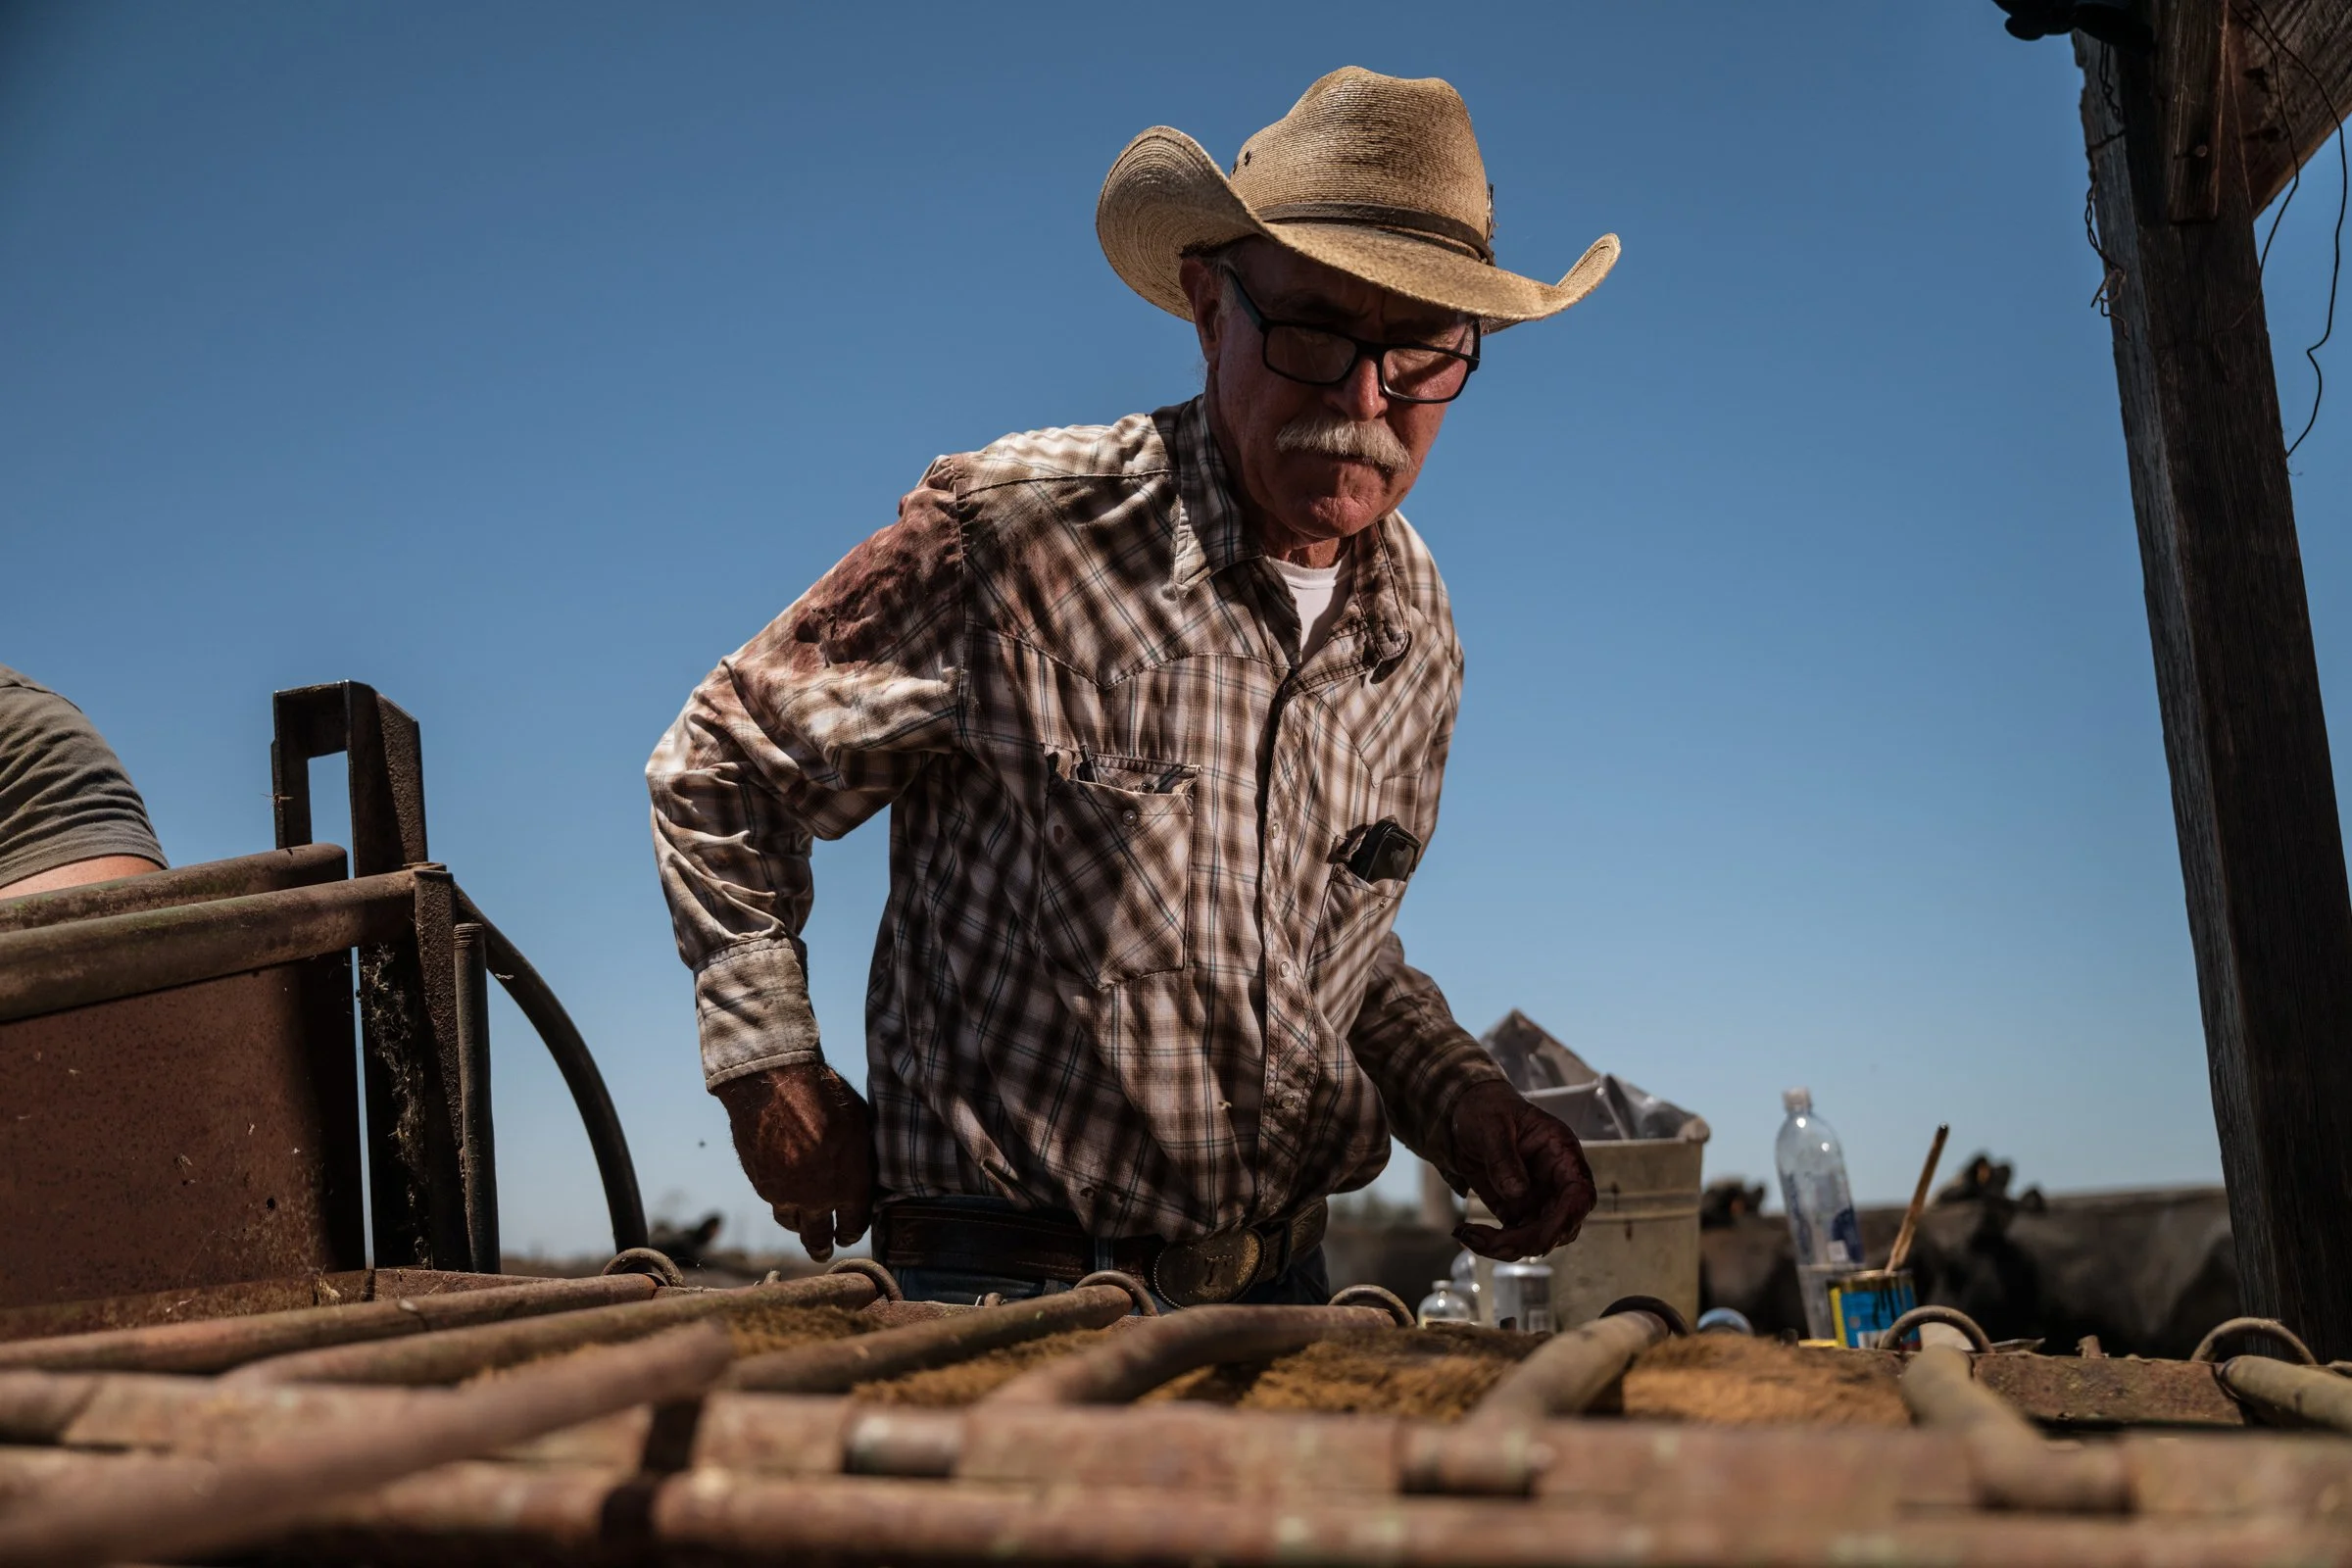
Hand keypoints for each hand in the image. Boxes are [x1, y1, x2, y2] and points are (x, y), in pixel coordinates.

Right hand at [713, 1063, 875, 1261]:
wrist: (774, 1084)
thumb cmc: (825, 1096)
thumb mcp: (860, 1124)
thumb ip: (862, 1158)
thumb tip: (865, 1173)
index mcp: (849, 1184)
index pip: (854, 1224)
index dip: (853, 1231)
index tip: (850, 1233)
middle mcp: (817, 1197)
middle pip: (819, 1237)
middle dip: (824, 1246)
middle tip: (825, 1250)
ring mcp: (785, 1194)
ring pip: (792, 1223)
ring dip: (800, 1225)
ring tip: (803, 1226)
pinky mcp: (760, 1184)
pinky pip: (774, 1202)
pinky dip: (781, 1201)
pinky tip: (785, 1193)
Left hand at [1447, 1080, 1596, 1259]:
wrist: (1466, 1113)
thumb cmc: (1487, 1109)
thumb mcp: (1492, 1125)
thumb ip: (1504, 1157)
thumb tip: (1517, 1194)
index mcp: (1561, 1154)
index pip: (1580, 1194)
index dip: (1568, 1218)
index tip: (1544, 1236)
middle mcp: (1555, 1182)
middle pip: (1560, 1226)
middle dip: (1527, 1241)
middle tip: (1489, 1242)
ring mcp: (1538, 1199)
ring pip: (1537, 1238)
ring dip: (1506, 1247)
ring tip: (1468, 1235)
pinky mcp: (1516, 1210)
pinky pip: (1514, 1237)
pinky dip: (1492, 1243)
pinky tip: (1466, 1234)